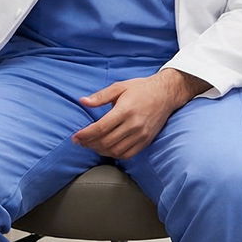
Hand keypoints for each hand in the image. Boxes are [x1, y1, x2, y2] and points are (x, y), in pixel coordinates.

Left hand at [72, 69, 209, 158]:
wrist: (166, 93)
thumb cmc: (141, 88)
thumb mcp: (119, 87)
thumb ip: (100, 96)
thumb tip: (82, 101)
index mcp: (125, 110)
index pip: (101, 128)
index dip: (85, 134)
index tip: (75, 137)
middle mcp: (134, 124)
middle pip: (106, 141)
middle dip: (89, 143)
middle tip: (80, 141)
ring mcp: (141, 134)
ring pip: (116, 150)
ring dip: (100, 150)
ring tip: (91, 145)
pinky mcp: (146, 140)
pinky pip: (128, 154)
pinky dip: (115, 154)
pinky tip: (107, 149)